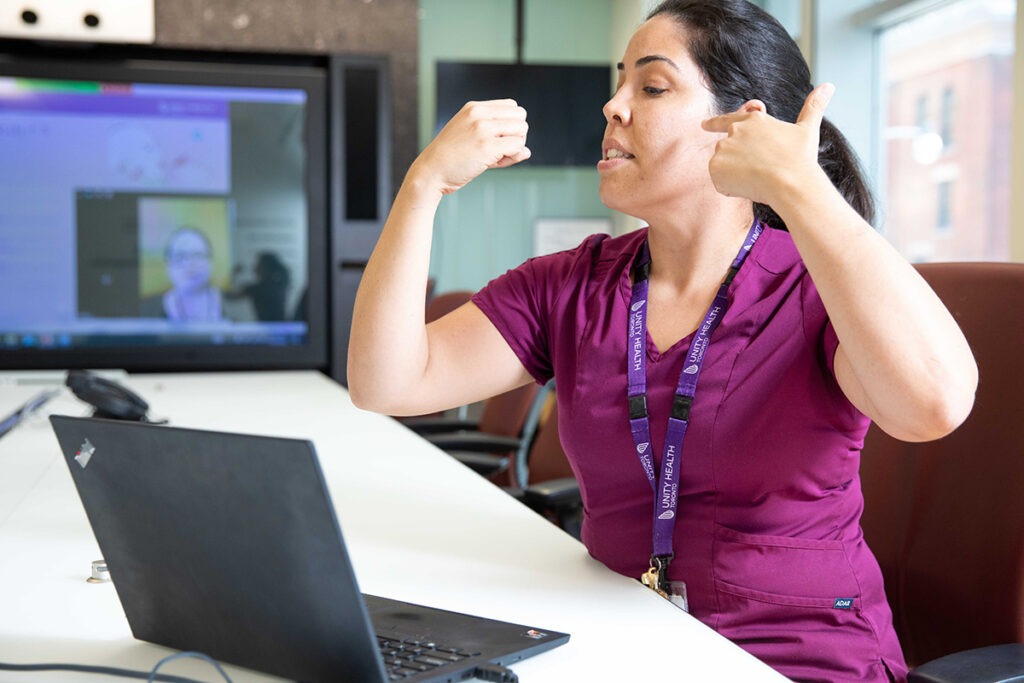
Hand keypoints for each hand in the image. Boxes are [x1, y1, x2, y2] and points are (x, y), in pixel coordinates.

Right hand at [410, 99, 530, 194]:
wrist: (431, 171)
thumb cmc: (451, 158)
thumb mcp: (471, 139)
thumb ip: (499, 139)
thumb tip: (527, 151)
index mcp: (474, 108)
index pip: (511, 106)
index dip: (510, 124)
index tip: (499, 139)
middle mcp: (479, 114)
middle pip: (521, 116)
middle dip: (517, 134)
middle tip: (501, 149)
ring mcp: (483, 129)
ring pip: (522, 130)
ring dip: (516, 145)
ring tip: (497, 157)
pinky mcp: (488, 146)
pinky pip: (517, 146)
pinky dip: (513, 156)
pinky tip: (496, 163)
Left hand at [700, 83, 834, 205]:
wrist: (791, 182)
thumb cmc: (801, 158)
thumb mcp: (808, 129)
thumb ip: (813, 107)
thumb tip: (829, 86)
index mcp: (753, 121)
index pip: (728, 119)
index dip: (714, 124)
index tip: (703, 125)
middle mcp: (734, 131)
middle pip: (728, 150)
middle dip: (739, 161)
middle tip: (761, 170)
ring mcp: (723, 149)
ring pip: (724, 166)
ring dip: (735, 175)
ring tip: (758, 178)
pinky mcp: (716, 168)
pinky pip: (720, 182)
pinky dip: (730, 188)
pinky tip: (748, 186)